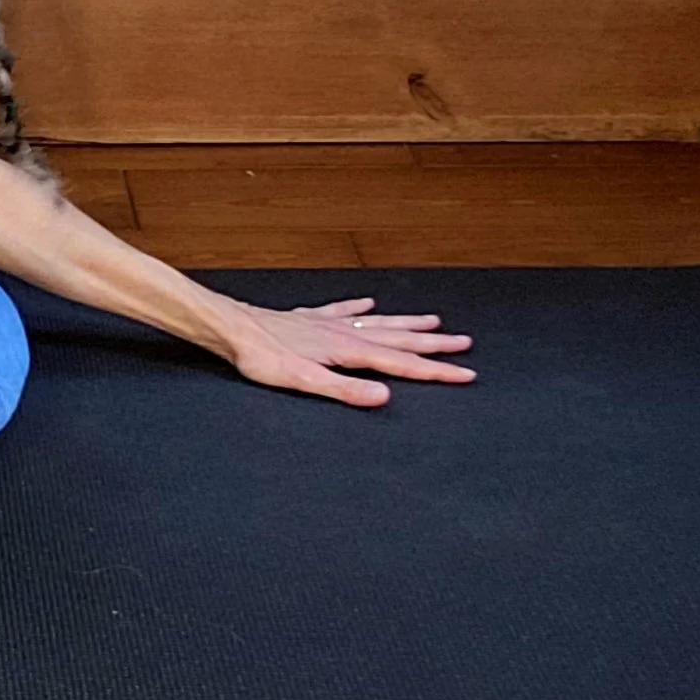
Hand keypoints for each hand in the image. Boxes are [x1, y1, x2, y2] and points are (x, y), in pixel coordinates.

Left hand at [220, 295, 476, 407]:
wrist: (231, 327)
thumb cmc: (262, 357)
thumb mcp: (304, 380)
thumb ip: (345, 390)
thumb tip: (384, 397)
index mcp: (348, 351)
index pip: (402, 363)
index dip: (436, 371)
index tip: (467, 374)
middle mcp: (344, 332)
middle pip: (398, 339)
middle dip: (434, 344)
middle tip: (465, 343)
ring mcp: (327, 322)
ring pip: (378, 322)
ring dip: (406, 323)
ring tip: (433, 320)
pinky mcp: (309, 318)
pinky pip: (343, 310)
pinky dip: (359, 307)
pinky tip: (368, 302)